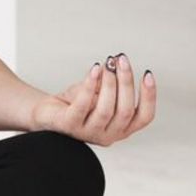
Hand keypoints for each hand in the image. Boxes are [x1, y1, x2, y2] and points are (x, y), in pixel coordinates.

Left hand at [31, 54, 156, 146]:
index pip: (144, 117)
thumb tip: (117, 62)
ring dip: (109, 83)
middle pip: (125, 111)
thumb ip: (111, 83)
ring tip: (108, 64)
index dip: (149, 96)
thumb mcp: (99, 94)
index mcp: (121, 129)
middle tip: (122, 60)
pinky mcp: (70, 126)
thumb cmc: (76, 104)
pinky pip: (82, 105)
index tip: (147, 73)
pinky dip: (90, 85)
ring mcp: (88, 133)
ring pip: (106, 110)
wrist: (46, 114)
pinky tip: (94, 70)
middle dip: (126, 82)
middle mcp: (108, 135)